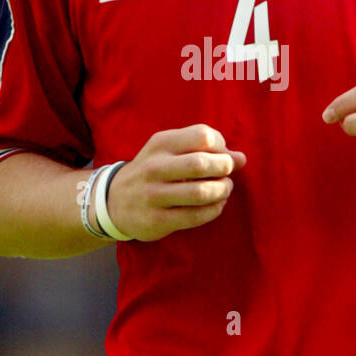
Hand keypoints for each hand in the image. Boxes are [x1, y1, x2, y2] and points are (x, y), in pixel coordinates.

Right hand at [106, 124, 246, 240]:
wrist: (114, 201)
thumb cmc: (153, 171)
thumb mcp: (170, 152)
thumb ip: (204, 151)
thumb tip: (241, 158)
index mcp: (161, 143)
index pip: (202, 136)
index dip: (221, 145)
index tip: (221, 154)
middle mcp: (155, 167)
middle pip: (201, 163)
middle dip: (224, 168)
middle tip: (227, 172)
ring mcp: (154, 195)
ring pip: (201, 192)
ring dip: (222, 191)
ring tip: (224, 189)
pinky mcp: (158, 220)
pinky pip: (196, 216)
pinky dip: (214, 210)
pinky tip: (216, 205)